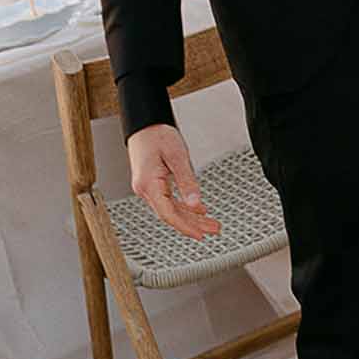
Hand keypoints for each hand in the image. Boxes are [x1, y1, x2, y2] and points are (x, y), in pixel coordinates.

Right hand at [127, 124, 219, 241]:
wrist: (144, 124)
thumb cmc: (157, 135)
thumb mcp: (177, 156)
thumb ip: (187, 181)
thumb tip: (196, 204)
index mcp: (149, 184)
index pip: (168, 213)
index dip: (185, 226)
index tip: (200, 234)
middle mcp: (145, 189)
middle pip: (171, 214)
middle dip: (193, 224)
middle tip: (213, 230)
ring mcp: (147, 188)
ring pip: (171, 209)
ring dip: (191, 217)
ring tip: (210, 224)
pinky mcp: (152, 184)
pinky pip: (168, 201)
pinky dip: (184, 207)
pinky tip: (197, 211)